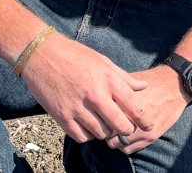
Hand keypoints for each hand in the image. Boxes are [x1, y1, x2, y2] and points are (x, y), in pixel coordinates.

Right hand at [21, 35, 152, 142]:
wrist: (43, 55)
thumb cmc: (76, 55)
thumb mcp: (103, 61)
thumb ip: (124, 77)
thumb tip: (144, 86)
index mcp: (108, 80)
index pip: (133, 105)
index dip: (143, 119)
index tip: (148, 125)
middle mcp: (95, 96)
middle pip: (119, 125)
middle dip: (126, 130)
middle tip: (127, 129)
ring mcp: (77, 108)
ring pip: (101, 133)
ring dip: (106, 132)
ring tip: (107, 125)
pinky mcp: (62, 117)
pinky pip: (81, 137)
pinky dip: (88, 135)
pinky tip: (90, 127)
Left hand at [104, 64, 191, 153]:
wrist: (176, 84)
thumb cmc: (152, 80)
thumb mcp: (131, 80)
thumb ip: (115, 90)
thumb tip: (99, 94)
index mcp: (123, 103)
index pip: (101, 118)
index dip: (98, 118)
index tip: (100, 115)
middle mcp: (130, 118)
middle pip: (106, 133)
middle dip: (105, 129)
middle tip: (107, 124)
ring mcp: (140, 130)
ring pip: (115, 144)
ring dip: (114, 139)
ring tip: (116, 131)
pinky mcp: (150, 136)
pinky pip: (128, 150)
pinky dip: (124, 145)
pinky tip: (126, 136)